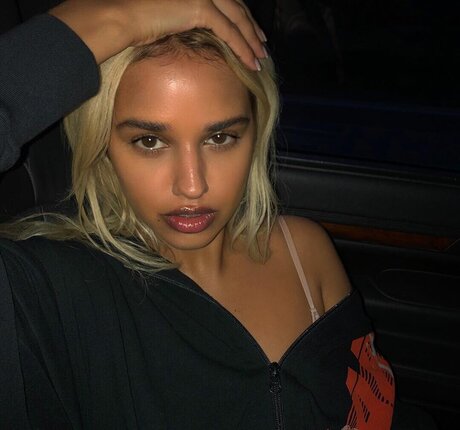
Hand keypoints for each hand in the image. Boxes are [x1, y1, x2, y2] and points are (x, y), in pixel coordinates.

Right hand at [49, 0, 266, 69]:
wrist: (121, 18)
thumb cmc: (136, 21)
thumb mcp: (168, 18)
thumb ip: (185, 19)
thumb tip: (193, 31)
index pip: (226, 2)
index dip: (241, 18)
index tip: (251, 34)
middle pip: (237, 7)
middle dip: (251, 28)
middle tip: (262, 45)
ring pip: (238, 19)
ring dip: (252, 40)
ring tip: (260, 57)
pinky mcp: (200, 7)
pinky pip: (229, 31)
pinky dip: (243, 47)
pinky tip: (251, 61)